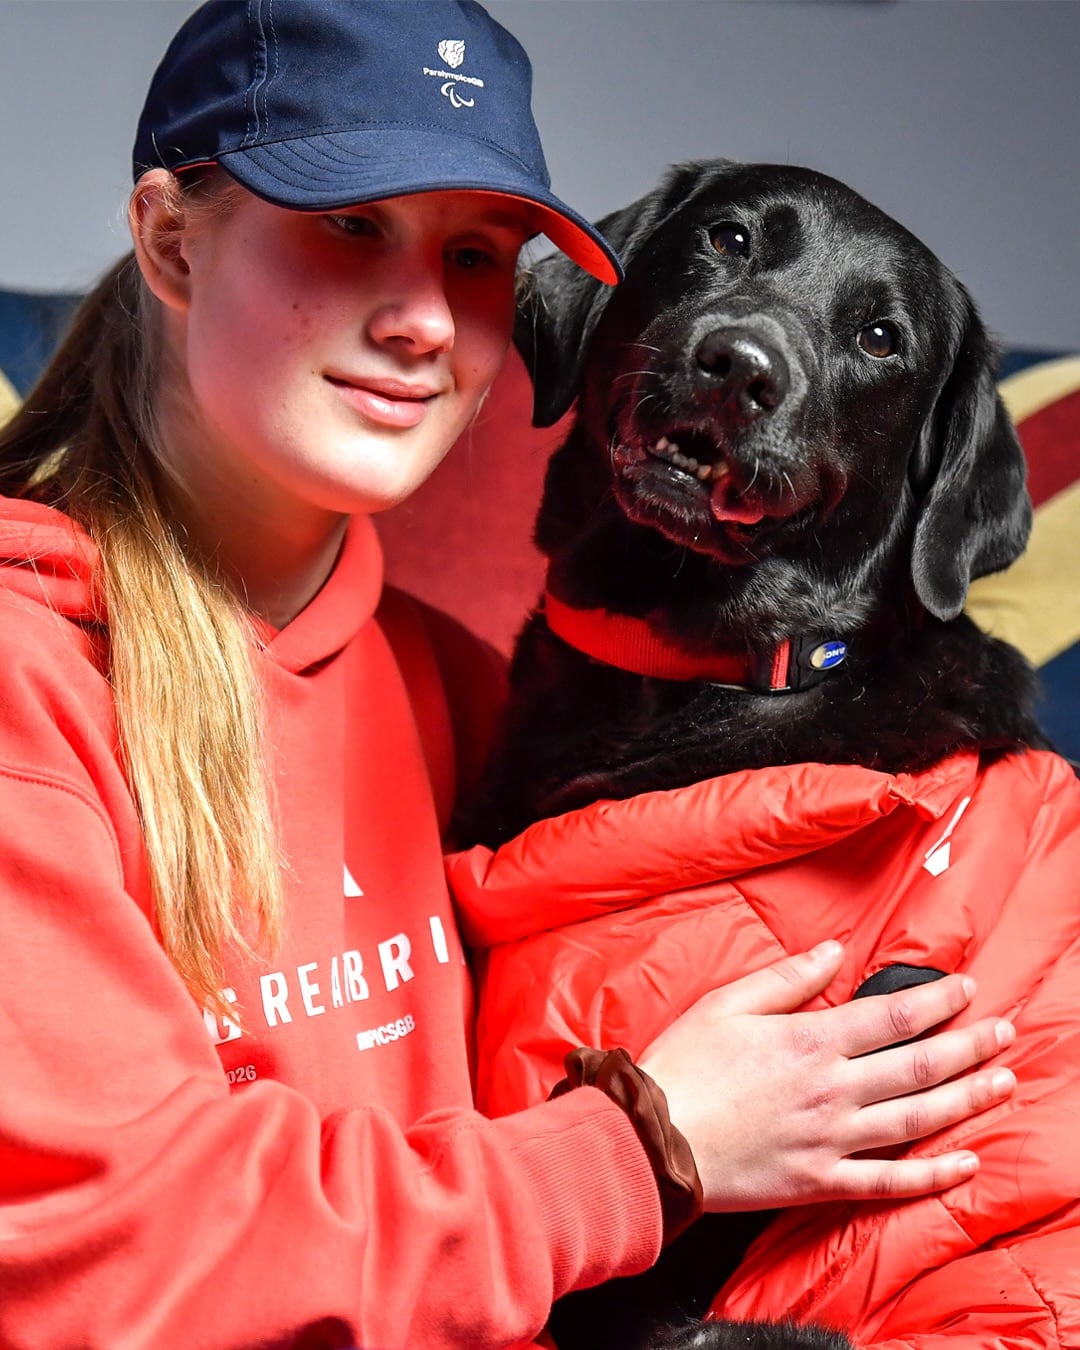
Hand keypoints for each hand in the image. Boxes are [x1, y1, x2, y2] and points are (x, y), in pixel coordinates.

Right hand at [638, 940, 1015, 1211]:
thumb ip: (787, 979)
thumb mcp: (727, 1003)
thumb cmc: (684, 1065)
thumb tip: (834, 953)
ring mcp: (831, 1139)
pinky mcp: (820, 1181)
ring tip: (1003, 1083)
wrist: (653, 1138)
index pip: (894, 1017)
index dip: (939, 1001)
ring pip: (916, 1119)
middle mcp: (832, 1089)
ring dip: (966, 1100)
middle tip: (1006, 1032)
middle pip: (918, 1065)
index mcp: (810, 1040)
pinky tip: (965, 1162)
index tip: (968, 988)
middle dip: (969, 1046)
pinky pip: (888, 1181)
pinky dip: (932, 1175)